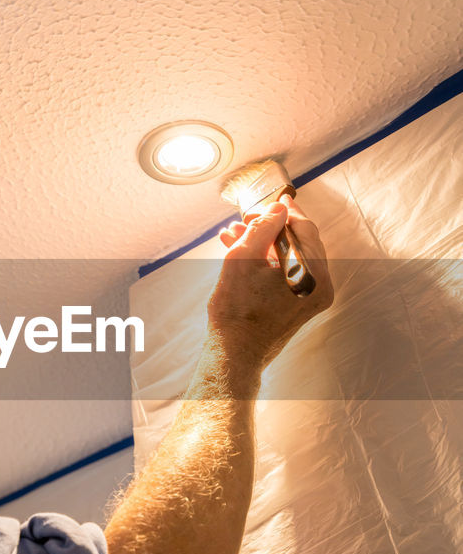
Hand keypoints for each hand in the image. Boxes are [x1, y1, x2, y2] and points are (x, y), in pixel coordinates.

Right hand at [207, 198, 333, 369]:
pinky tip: (245, 254)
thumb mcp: (243, 259)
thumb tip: (278, 209)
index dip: (288, 211)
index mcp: (312, 274)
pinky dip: (270, 263)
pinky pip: (290, 275)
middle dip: (271, 228)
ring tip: (236, 235)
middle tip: (248, 219)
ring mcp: (313, 299)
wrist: (234, 354)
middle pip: (300, 243)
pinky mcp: (302, 308)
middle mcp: (320, 287)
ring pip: (291, 258)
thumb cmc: (237, 313)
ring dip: (266, 244)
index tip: (279, 199)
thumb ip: (263, 228)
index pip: (306, 230)